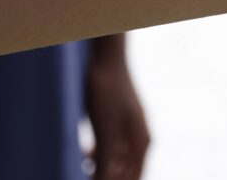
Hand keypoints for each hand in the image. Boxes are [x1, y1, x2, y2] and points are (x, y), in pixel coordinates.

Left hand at [85, 36, 150, 179]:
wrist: (105, 58)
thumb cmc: (107, 92)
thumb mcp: (104, 130)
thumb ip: (106, 161)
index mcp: (142, 143)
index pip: (133, 178)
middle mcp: (139, 138)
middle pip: (126, 172)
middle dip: (108, 177)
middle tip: (87, 176)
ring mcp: (128, 128)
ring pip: (117, 159)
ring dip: (103, 168)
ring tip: (85, 168)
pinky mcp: (117, 119)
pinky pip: (111, 145)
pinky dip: (100, 153)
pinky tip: (86, 153)